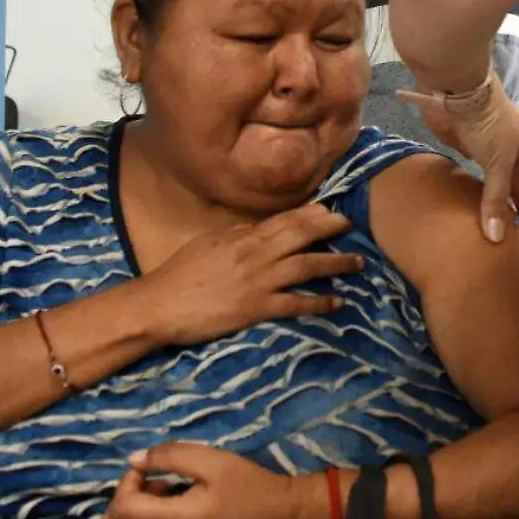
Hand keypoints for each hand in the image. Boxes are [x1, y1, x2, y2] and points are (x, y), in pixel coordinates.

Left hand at [101, 444, 301, 518]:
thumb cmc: (251, 486)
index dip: (126, 481)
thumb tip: (134, 461)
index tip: (148, 466)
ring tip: (168, 496)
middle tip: (154, 481)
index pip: (122, 507)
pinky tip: (177, 515)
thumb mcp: (212, 460)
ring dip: (136, 517)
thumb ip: (168, 456)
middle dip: (124, 500)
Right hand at [132, 204, 361, 346]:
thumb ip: (236, 236)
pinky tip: (337, 302)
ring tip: (358, 262)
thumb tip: (258, 230)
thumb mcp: (208, 244)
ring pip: (307, 266)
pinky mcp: (257, 308)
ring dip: (335, 263)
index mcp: (242, 238)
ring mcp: (259, 281)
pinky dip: (319, 302)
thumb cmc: (179, 274)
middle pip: (301, 236)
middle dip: (330, 229)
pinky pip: (296, 303)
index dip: (310, 214)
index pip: (283, 219)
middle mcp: (256, 255)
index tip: (330, 210)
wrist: (159, 305)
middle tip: (351, 226)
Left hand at [400, 74, 518, 243]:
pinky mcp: (474, 157)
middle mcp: (518, 155)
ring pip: (503, 188)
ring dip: (504, 208)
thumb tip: (495, 237)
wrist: (456, 93)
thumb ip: (496, 199)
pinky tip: (483, 216)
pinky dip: (484, 200)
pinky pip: (483, 184)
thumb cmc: (489, 124)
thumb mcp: (499, 161)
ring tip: (504, 236)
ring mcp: (495, 156)